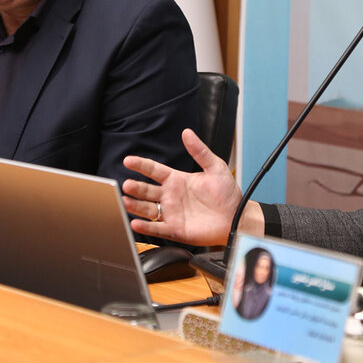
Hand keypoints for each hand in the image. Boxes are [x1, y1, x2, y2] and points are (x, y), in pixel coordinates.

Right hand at [122, 128, 250, 244]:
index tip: (128, 160)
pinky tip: (136, 223)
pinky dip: (146, 227)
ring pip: (147, 209)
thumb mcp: (215, 167)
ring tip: (126, 201)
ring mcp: (171, 213)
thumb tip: (187, 133)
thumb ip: (200, 151)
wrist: (236, 217)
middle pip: (147, 190)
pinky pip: (157, 228)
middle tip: (126, 184)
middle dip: (135, 187)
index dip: (141, 165)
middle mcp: (170, 196)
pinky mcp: (175, 229)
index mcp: (177, 180)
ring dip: (135, 205)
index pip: (154, 170)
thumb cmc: (226, 193)